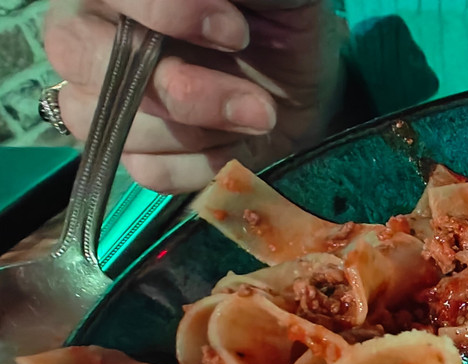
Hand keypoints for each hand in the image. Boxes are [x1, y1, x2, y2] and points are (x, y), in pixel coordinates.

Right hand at [44, 0, 346, 193]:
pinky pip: (151, 170)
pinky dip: (206, 164)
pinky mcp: (130, 152)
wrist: (307, 87)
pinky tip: (238, 143)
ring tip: (260, 115)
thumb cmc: (276, 23)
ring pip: (120, 124)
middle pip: (88, 62)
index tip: (236, 34)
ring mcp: (100, 100)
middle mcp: (87, 34)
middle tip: (255, 103)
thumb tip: (213, 5)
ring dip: (206, 131)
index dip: (164, 12)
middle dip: (183, 91)